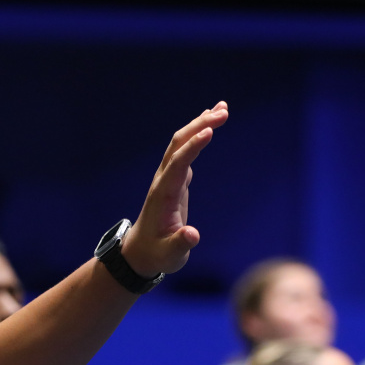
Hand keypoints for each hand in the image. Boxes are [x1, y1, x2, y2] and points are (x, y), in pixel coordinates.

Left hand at [121, 101, 228, 278]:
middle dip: (199, 126)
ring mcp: (167, 179)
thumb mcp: (170, 255)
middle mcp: (163, 181)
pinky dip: (198, 135)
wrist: (140, 253)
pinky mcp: (174, 181)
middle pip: (178, 146)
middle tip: (224, 111)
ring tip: (223, 109)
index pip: (177, 165)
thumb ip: (181, 244)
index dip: (192, 148)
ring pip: (181, 144)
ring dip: (200, 125)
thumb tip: (192, 235)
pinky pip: (185, 151)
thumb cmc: (157, 255)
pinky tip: (210, 124)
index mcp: (162, 196)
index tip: (210, 131)